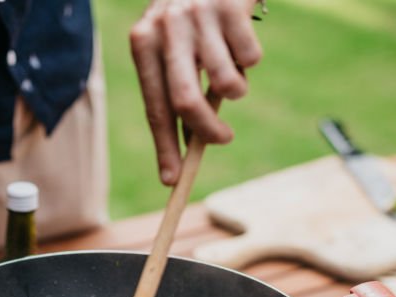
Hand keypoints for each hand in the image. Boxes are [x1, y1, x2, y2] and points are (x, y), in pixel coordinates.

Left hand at [130, 0, 262, 184]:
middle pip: (186, 102)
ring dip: (236, 89)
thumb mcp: (173, 48)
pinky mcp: (232, 6)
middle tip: (222, 139)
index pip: (154, 107)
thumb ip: (177, 90)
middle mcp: (166, 28)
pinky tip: (240, 39)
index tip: (172, 179)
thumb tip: (189, 149)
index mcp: (143, 43)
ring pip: (227, 83)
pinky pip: (251, 59)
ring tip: (232, 73)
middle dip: (207, 132)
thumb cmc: (191, 18)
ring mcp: (198, 15)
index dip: (164, 147)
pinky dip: (251, 60)